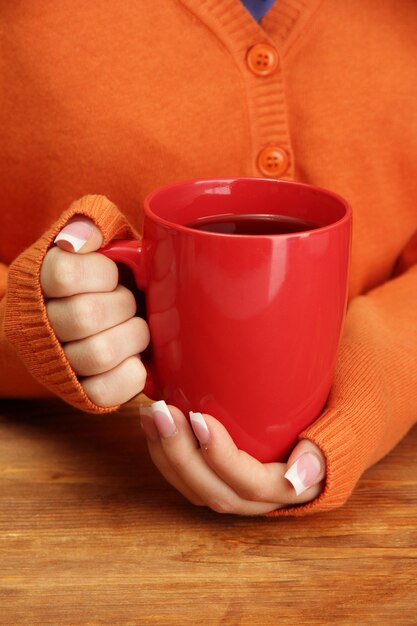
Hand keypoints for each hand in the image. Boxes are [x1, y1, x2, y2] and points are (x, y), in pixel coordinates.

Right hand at [40, 217, 149, 405]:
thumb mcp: (93, 240)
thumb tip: (84, 236)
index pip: (64, 274)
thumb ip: (92, 223)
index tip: (112, 272)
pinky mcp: (81, 393)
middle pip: (84, 316)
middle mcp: (41, 324)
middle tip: (130, 302)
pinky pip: (106, 391)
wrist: (80, 319)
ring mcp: (59, 362)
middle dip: (122, 304)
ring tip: (135, 328)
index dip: (101, 272)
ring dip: (131, 336)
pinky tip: (133, 356)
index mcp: (40, 281)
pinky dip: (131, 373)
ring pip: (97, 354)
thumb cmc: (97, 277)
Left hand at [140, 401, 325, 514]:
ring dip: (166, 453)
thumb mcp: (342, 427)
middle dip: (180, 453)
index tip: (198, 418)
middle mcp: (261, 498)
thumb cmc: (335, 418)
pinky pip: (189, 478)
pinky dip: (166, 452)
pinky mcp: (222, 478)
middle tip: (160, 411)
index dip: (221, 456)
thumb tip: (301, 475)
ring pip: (195, 488)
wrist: (331, 423)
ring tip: (148, 414)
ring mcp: (238, 491)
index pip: (250, 482)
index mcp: (293, 488)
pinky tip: (151, 423)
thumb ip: (325, 447)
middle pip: (213, 490)